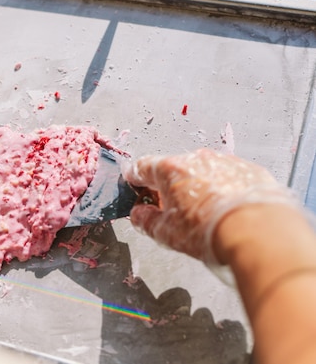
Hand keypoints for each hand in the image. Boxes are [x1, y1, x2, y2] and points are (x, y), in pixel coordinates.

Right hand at [124, 148, 297, 263]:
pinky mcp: (248, 169)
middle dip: (169, 187)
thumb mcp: (167, 233)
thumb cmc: (209, 231)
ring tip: (204, 214)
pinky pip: (228, 177)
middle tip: (172, 211)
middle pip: (173, 169)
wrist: (257, 231)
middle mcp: (196, 159)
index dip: (135, 178)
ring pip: (202, 172)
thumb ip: (146, 221)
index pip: (142, 167)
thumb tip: (138, 215)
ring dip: (197, 187)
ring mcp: (224, 161)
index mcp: (169, 170)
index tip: (135, 186)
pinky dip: (224, 189)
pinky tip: (227, 210)